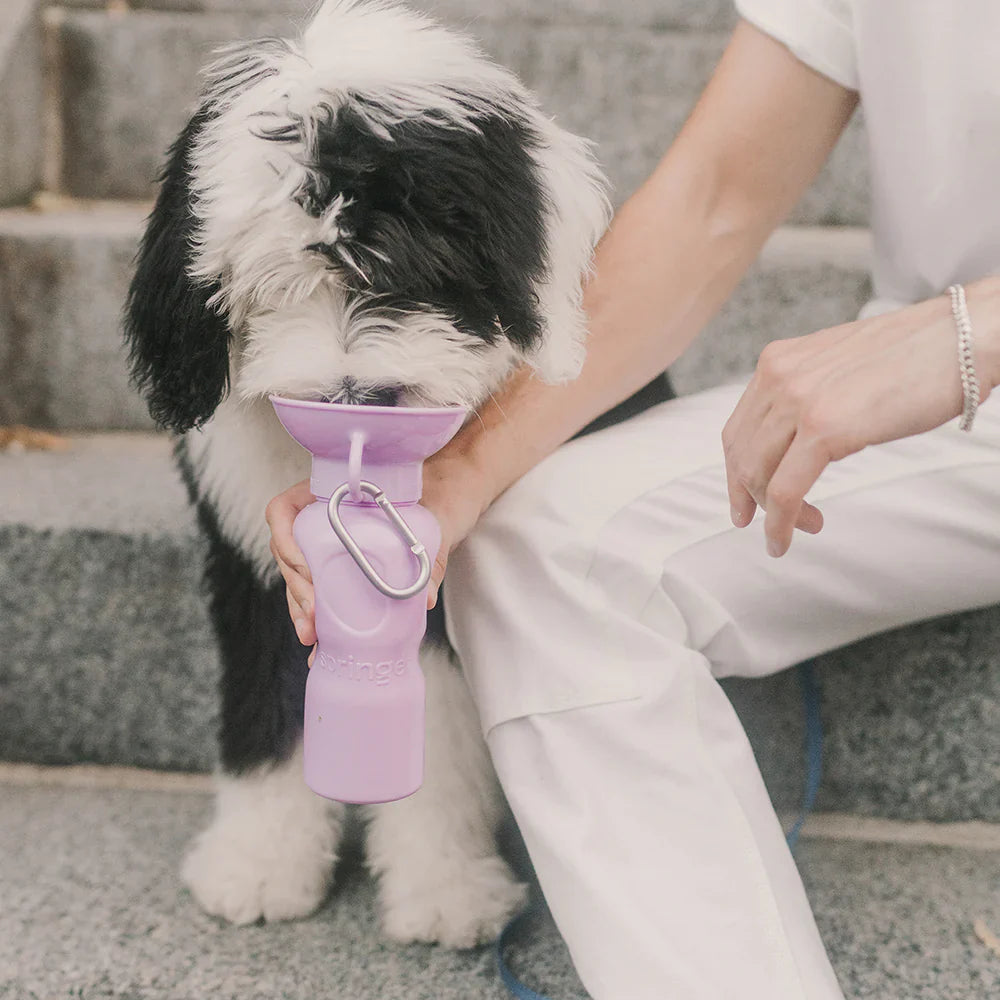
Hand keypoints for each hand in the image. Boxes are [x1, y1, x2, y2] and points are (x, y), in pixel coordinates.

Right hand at [264, 446, 493, 658]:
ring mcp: (330, 541)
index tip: (303, 568)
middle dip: (296, 588)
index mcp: (332, 491)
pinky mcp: (342, 566)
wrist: (453, 497)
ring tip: (310, 636)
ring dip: (300, 606)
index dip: (285, 540)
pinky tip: (321, 641)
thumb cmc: (439, 494)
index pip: (285, 510)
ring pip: (300, 575)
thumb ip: (432, 553)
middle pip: (289, 551)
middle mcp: (323, 515)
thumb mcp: (437, 516)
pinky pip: (320, 587)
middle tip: (312, 618)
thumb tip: (425, 598)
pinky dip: (318, 613)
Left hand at [722, 282, 999, 556]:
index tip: (747, 501)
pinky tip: (787, 538)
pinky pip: (785, 490)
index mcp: (777, 361)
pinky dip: (780, 522)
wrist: (965, 335)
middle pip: (741, 455)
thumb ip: (809, 394)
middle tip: (767, 525)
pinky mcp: (824, 428)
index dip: (737, 471)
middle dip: (750, 497)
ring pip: (758, 475)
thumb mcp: (839, 368)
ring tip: (803, 527)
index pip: (738, 428)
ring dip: (772, 513)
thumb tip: (798, 436)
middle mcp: (778, 377)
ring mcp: (798, 401)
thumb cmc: (917, 355)